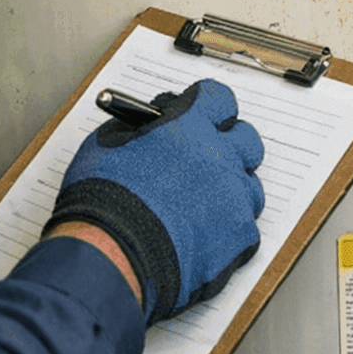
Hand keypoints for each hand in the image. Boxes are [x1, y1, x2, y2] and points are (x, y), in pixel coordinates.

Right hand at [44, 80, 265, 322]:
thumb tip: (148, 126)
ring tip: (202, 207)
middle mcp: (220, 157)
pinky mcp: (239, 237)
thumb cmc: (102, 201)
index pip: (218, 99)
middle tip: (207, 160)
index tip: (201, 116)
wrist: (110, 254)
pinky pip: (246, 229)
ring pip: (250, 187)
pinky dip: (228, 232)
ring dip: (231, 192)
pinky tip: (205, 236)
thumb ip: (139, 129)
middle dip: (229, 146)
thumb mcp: (107, 144)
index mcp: (190, 127)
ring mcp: (234, 197)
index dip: (210, 108)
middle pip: (246, 140)